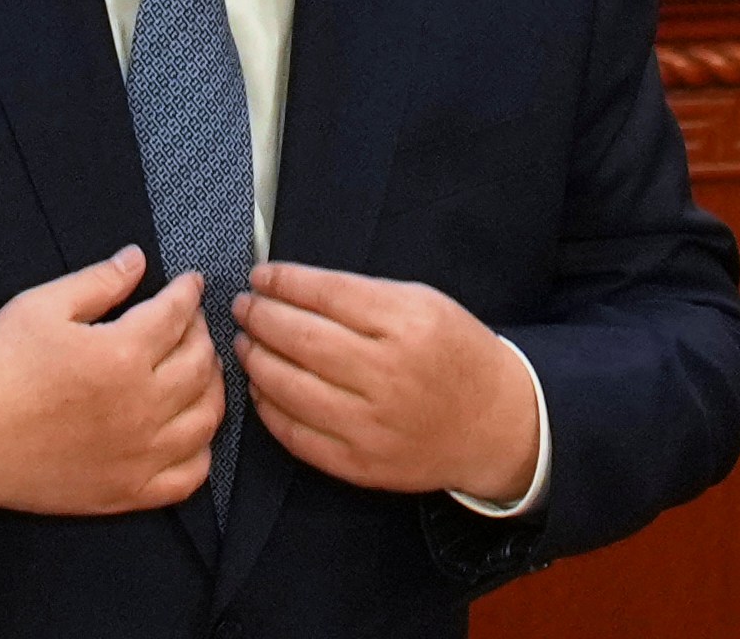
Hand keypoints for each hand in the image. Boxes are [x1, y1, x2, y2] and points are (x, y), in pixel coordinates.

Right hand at [0, 245, 224, 515]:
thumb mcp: (41, 307)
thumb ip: (98, 281)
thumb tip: (136, 260)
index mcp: (122, 354)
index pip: (178, 314)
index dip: (188, 293)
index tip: (191, 284)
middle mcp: (142, 405)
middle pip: (202, 363)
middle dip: (202, 334)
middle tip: (190, 324)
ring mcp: (140, 453)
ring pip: (207, 417)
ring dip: (211, 387)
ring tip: (198, 371)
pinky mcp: (129, 491)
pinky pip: (190, 475)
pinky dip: (201, 451)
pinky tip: (189, 431)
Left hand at [232, 262, 538, 502]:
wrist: (495, 425)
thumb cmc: (456, 354)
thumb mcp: (425, 303)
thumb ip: (363, 294)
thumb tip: (292, 287)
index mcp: (407, 324)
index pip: (325, 295)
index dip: (283, 282)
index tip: (260, 276)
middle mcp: (386, 374)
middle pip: (299, 338)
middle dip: (260, 317)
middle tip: (243, 307)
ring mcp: (371, 424)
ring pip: (288, 387)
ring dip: (255, 360)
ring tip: (245, 343)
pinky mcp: (360, 464)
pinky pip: (296, 434)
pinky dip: (268, 408)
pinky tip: (261, 387)